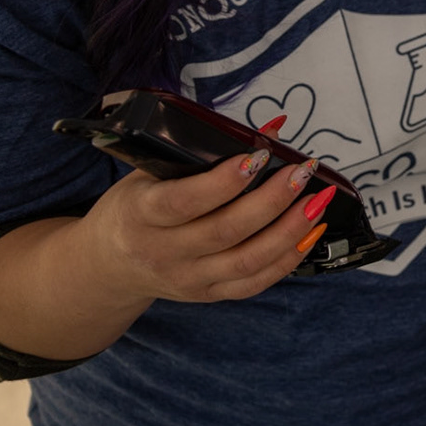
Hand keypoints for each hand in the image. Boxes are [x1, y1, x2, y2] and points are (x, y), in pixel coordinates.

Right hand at [78, 150, 327, 304]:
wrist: (108, 265)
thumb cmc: (136, 207)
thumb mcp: (152, 173)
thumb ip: (204, 153)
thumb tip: (272, 129)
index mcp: (141, 214)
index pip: (184, 201)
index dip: (224, 181)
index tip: (259, 156)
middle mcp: (163, 252)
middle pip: (226, 231)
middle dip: (272, 199)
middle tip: (303, 172)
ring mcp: (187, 278)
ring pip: (247, 260)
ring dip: (290, 230)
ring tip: (318, 200)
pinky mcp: (208, 295)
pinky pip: (254, 282)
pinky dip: (288, 258)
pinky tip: (311, 232)